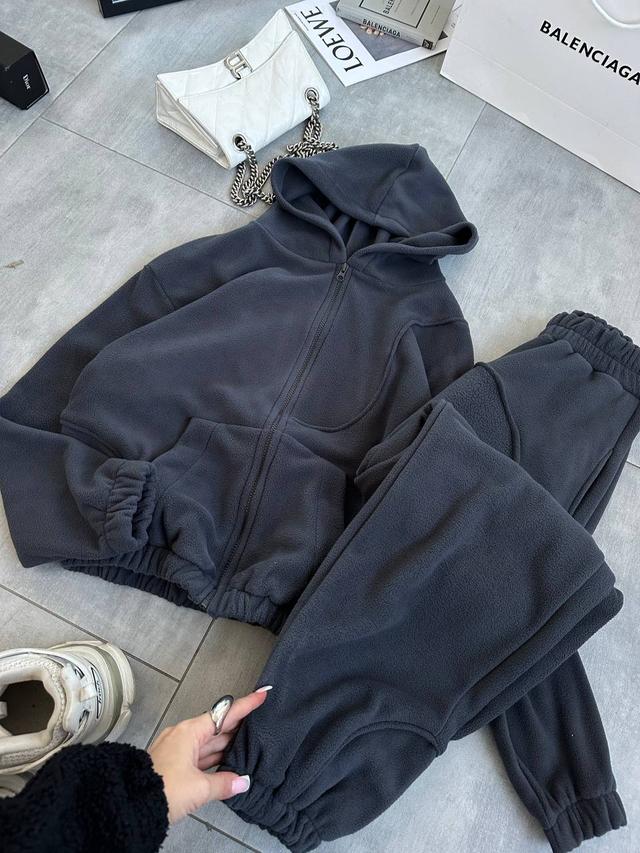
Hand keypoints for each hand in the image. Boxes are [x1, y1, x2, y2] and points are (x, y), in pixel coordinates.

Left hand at [148, 687, 270, 822]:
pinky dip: (213, 759)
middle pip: (216, 728)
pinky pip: (198, 756)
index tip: (260, 695)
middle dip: (237, 727)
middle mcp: (182, 736)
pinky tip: (224, 765)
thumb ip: (224, 783)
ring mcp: (176, 750)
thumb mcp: (199, 788)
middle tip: (258, 722)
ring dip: (225, 746)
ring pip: (207, 744)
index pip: (225, 715)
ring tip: (247, 745)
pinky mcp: (171, 765)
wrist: (132, 803)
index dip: (245, 706)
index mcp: (189, 732)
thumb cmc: (161, 789)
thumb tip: (242, 782)